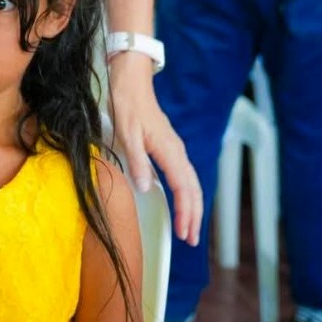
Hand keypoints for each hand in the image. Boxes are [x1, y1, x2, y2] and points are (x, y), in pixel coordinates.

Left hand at [109, 53, 202, 244]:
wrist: (131, 81)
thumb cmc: (128, 105)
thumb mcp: (126, 133)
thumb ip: (136, 161)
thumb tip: (144, 188)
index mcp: (169, 150)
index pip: (184, 188)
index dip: (187, 212)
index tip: (186, 233)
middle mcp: (177, 151)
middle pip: (193, 189)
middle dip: (194, 215)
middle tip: (192, 240)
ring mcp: (175, 149)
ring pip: (191, 183)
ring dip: (192, 206)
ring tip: (190, 228)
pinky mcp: (169, 147)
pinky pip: (184, 175)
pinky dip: (187, 193)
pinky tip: (183, 201)